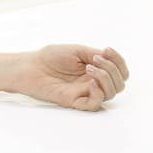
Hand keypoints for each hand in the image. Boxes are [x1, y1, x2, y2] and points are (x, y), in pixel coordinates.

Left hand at [14, 44, 129, 110]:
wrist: (32, 66)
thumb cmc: (51, 57)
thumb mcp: (77, 50)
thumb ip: (96, 55)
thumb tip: (110, 60)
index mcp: (96, 69)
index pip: (120, 71)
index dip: (119, 61)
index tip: (107, 49)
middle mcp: (94, 82)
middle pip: (120, 84)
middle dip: (112, 69)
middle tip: (95, 59)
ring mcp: (86, 92)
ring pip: (111, 94)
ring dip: (106, 78)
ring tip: (89, 68)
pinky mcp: (76, 101)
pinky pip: (95, 103)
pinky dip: (98, 93)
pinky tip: (90, 82)